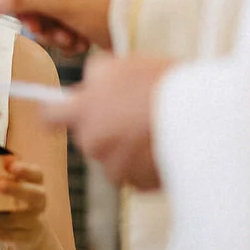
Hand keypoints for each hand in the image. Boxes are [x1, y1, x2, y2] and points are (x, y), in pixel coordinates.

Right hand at [0, 0, 124, 53]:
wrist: (144, 28)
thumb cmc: (105, 8)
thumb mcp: (60, 1)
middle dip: (35, 17)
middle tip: (40, 29)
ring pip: (44, 12)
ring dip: (51, 30)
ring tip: (69, 38)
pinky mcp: (85, 13)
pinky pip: (60, 24)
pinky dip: (65, 36)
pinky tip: (80, 42)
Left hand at [0, 158, 49, 249]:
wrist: (33, 233)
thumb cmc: (17, 201)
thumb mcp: (16, 186)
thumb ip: (2, 174)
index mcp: (36, 185)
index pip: (36, 174)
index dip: (24, 168)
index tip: (6, 161)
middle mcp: (38, 203)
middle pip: (33, 196)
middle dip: (14, 189)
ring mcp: (33, 222)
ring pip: (11, 220)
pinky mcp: (23, 238)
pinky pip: (4, 235)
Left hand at [42, 53, 172, 190]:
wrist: (200, 116)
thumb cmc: (160, 85)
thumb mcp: (122, 64)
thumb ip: (95, 75)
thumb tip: (89, 84)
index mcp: (83, 112)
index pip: (49, 117)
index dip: (55, 111)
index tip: (63, 109)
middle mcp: (93, 144)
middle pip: (87, 137)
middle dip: (104, 126)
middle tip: (131, 110)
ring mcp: (116, 168)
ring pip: (113, 157)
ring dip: (127, 146)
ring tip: (153, 126)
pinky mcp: (140, 184)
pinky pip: (137, 174)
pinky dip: (147, 163)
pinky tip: (164, 144)